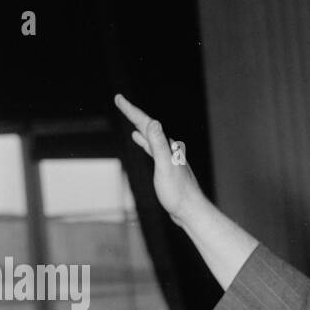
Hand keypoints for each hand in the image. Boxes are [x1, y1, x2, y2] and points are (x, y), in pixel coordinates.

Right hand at [114, 93, 206, 226]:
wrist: (191, 211)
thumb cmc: (178, 192)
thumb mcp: (165, 167)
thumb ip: (159, 145)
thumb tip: (153, 122)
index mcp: (166, 146)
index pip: (146, 123)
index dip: (131, 110)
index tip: (118, 98)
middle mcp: (169, 148)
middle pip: (148, 126)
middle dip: (133, 113)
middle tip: (120, 101)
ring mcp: (168, 157)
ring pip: (150, 136)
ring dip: (139, 126)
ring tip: (130, 118)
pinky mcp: (166, 167)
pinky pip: (152, 147)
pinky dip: (145, 141)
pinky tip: (140, 141)